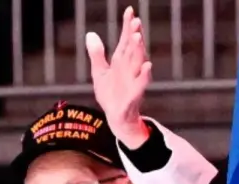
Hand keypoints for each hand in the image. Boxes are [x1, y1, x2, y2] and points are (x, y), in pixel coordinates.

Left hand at [86, 6, 152, 148]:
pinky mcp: (134, 94)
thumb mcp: (100, 73)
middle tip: (136, 21)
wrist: (115, 118)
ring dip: (139, 50)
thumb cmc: (110, 94)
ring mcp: (133, 80)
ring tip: (138, 37)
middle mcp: (130, 67)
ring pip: (138, 62)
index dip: (127, 25)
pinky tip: (147, 66)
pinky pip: (141, 84)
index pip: (125, 39)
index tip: (129, 10)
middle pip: (133, 48)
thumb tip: (90, 34)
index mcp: (122, 61)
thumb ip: (96, 54)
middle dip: (135, 35)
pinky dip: (144, 75)